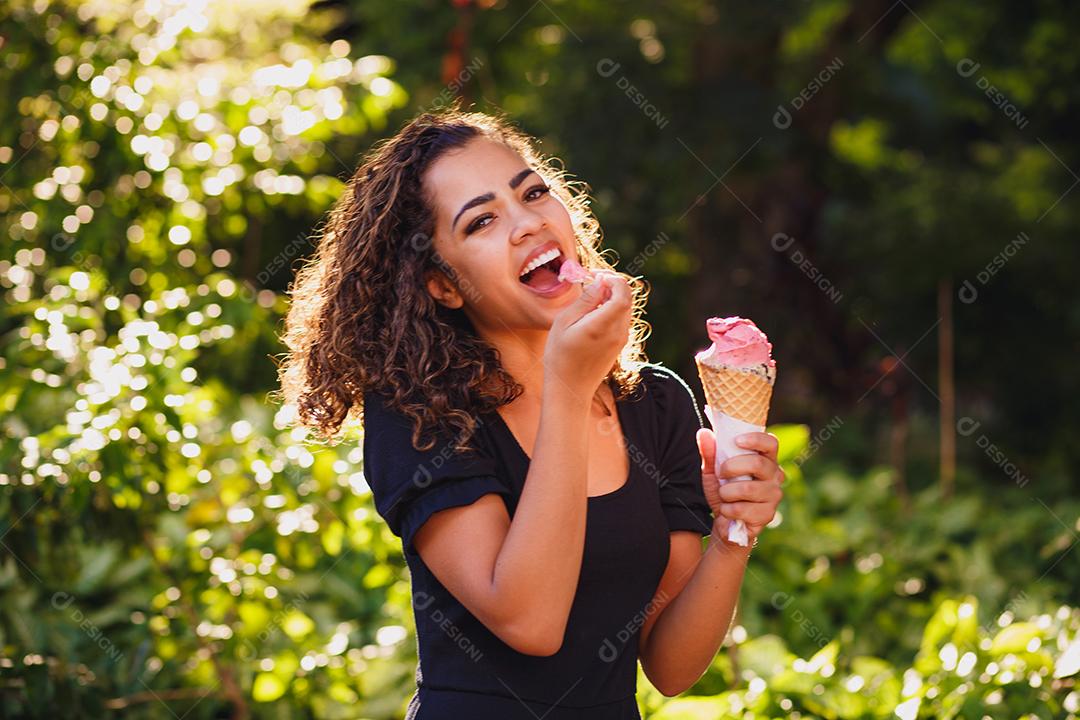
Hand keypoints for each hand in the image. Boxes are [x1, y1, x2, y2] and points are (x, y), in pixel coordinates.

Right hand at [543, 270, 631, 398]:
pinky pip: (621, 319)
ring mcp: (621, 340)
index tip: (596, 275)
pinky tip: (593, 314)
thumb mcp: (564, 323)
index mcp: (603, 325)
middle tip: (593, 280)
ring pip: (625, 308)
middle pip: (627, 298)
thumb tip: (600, 282)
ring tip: (589, 298)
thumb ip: (585, 300)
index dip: (613, 279)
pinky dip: (611, 310)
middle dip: (613, 285)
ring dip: (611, 297)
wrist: (570, 389)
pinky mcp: (619, 345)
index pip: (623, 293)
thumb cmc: (560, 356)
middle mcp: (618, 332)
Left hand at [696, 428, 784, 542]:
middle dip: (732, 467)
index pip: (770, 443)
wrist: (724, 521)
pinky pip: (742, 509)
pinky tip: (727, 510)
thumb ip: (710, 453)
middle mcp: (775, 476)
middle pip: (758, 464)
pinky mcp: (768, 514)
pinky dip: (727, 509)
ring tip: (723, 495)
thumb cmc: (723, 491)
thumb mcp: (713, 471)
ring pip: (748, 488)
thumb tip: (703, 432)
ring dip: (727, 492)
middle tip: (721, 474)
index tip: (736, 441)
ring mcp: (774, 495)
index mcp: (765, 460)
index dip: (756, 439)